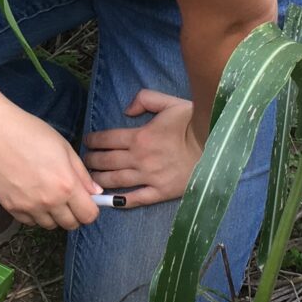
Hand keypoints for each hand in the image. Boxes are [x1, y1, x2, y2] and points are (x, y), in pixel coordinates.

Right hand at [0, 98, 103, 231]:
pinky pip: (29, 222)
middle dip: (74, 214)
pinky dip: (34, 214)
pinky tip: (31, 196)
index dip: (91, 209)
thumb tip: (95, 193)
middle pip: (70, 224)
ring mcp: (28, 207)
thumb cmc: (31, 133)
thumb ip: (82, 174)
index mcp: (66, 185)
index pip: (88, 216)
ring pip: (50, 225)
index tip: (86, 201)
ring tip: (47, 196)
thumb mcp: (64, 148)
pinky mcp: (11, 208)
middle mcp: (49, 201)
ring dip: (53, 215)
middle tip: (67, 199)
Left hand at [82, 90, 198, 206]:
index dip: (93, 140)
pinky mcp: (160, 192)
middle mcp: (140, 158)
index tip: (87, 141)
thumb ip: (144, 99)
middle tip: (85, 160)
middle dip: (91, 160)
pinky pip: (135, 199)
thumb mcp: (169, 103)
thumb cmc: (192, 123)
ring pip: (115, 180)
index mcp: (139, 136)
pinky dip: (119, 201)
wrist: (216, 146)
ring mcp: (149, 177)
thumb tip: (127, 109)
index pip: (106, 139)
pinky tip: (108, 201)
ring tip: (91, 178)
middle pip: (106, 161)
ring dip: (99, 179)